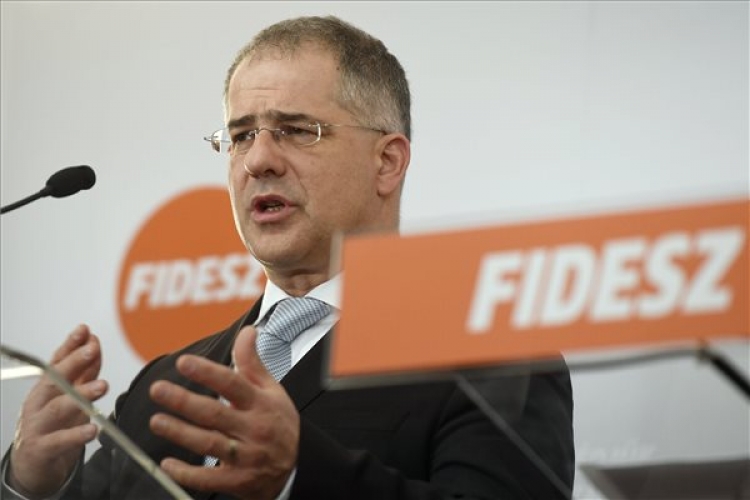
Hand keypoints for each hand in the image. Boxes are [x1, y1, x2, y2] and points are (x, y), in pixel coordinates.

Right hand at [8, 325, 107, 498]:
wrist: (31, 467)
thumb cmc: (53, 426)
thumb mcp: (68, 396)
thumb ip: (83, 373)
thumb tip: (94, 344)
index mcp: (46, 388)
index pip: (57, 362)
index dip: (70, 345)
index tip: (85, 330)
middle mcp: (38, 403)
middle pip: (54, 380)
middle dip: (73, 363)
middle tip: (93, 350)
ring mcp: (37, 426)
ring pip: (57, 408)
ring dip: (81, 396)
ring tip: (103, 386)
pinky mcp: (41, 450)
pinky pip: (59, 441)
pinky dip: (76, 435)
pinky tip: (93, 430)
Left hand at [149, 326, 298, 499]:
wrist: (298, 466)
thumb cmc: (279, 422)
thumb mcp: (272, 390)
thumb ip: (253, 362)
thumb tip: (247, 331)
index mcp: (261, 404)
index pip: (233, 385)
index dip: (208, 373)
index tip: (183, 362)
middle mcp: (254, 429)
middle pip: (215, 413)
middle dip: (184, 401)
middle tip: (157, 389)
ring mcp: (246, 457)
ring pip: (209, 444)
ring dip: (180, 433)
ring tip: (156, 421)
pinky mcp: (238, 481)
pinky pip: (209, 480)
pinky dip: (187, 474)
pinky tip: (166, 464)